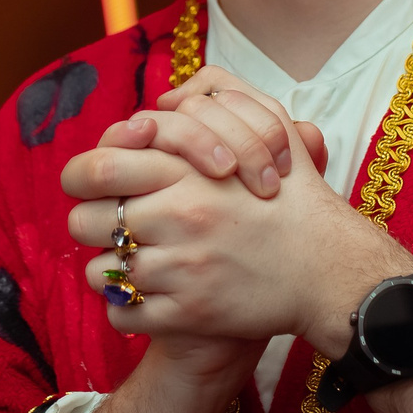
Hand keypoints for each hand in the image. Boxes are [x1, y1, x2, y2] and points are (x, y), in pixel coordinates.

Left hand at [62, 83, 412, 355]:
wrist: (331, 270)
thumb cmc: (296, 198)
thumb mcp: (269, 126)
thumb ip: (215, 98)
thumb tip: (163, 98)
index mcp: (188, 171)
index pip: (97, 167)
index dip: (81, 177)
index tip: (92, 187)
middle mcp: (179, 216)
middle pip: (85, 221)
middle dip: (91, 223)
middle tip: (109, 227)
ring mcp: (182, 268)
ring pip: (100, 272)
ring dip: (110, 268)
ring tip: (133, 263)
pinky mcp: (188, 314)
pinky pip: (123, 313)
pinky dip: (126, 308)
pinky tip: (146, 297)